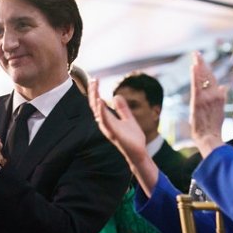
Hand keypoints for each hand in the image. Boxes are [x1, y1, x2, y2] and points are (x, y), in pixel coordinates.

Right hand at [88, 79, 158, 196]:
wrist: (139, 153)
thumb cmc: (133, 139)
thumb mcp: (128, 119)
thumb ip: (122, 109)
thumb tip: (117, 96)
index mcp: (107, 119)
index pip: (97, 103)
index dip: (94, 91)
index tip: (95, 79)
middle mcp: (105, 123)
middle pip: (94, 105)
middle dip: (92, 92)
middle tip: (93, 79)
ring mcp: (108, 128)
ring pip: (97, 111)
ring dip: (94, 98)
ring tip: (94, 86)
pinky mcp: (113, 132)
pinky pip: (105, 120)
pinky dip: (101, 111)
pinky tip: (99, 101)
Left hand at [190, 52, 225, 157]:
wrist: (209, 138)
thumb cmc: (213, 127)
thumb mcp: (220, 111)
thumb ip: (221, 98)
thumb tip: (223, 87)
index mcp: (219, 96)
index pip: (212, 80)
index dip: (207, 70)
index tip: (202, 61)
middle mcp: (214, 95)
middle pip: (208, 76)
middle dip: (202, 64)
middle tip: (196, 53)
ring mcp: (206, 98)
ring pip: (202, 78)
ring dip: (199, 66)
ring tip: (195, 56)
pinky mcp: (198, 102)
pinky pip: (197, 86)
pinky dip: (195, 76)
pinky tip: (193, 67)